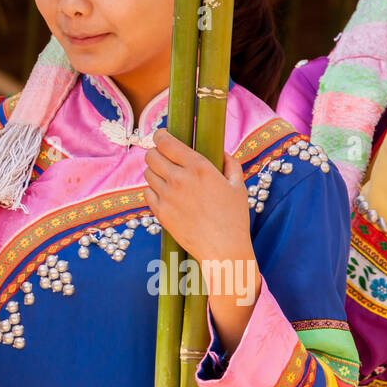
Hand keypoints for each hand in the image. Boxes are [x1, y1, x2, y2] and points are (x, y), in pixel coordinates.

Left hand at [144, 128, 260, 352]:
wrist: (223, 250)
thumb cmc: (234, 218)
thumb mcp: (239, 186)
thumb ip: (231, 164)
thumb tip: (221, 152)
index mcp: (199, 167)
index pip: (166, 142)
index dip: (160, 136)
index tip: (162, 136)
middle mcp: (179, 178)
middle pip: (150, 155)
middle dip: (155, 153)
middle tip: (163, 158)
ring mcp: (167, 196)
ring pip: (148, 174)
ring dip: (155, 173)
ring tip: (167, 179)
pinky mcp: (160, 212)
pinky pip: (147, 193)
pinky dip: (153, 192)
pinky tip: (166, 196)